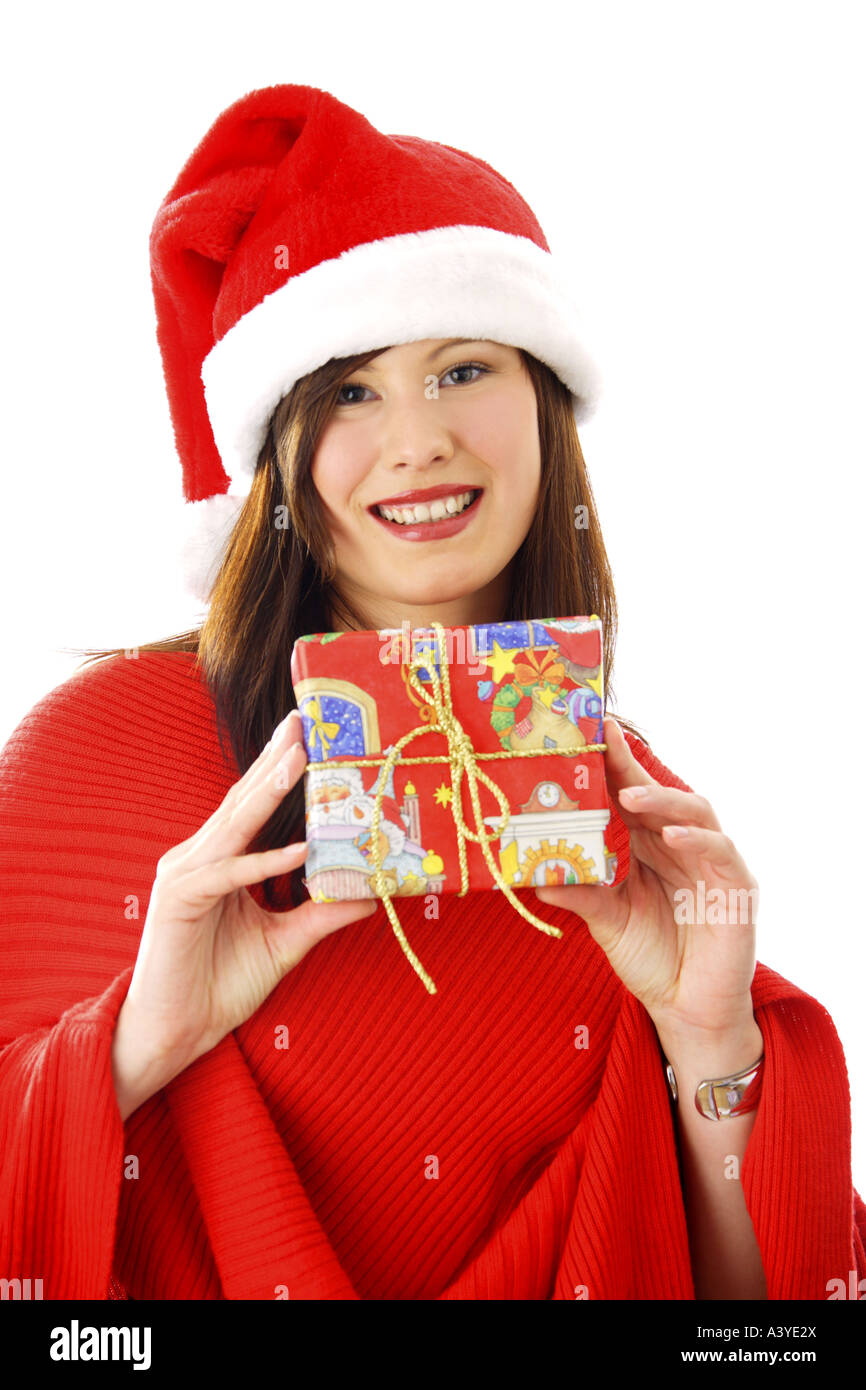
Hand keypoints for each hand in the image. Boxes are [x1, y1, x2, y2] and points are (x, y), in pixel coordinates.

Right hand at [121, 709, 376, 1074]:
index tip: (311, 736)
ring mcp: (184, 875)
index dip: (279, 769)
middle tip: (304, 722)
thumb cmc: (220, 984)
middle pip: (241, 801)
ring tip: (300, 759)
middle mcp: (198, 857)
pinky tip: (299, 848)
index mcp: (219, 860)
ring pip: (234, 826)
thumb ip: (323, 913)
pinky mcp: (179, 901)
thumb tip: (373, 893)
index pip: (253, 805)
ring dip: (267, 792)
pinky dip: (264, 861)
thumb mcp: (286, 941)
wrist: (176, 1032)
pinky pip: (228, 874)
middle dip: (274, 760)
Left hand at [534, 716, 758, 1038]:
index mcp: (650, 847)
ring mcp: (712, 865)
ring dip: (663, 800)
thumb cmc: (652, 959)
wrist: (687, 1010)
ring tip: (629, 795)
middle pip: (661, 795)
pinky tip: (669, 837)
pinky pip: (720, 853)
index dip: (614, 764)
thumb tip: (534, 875)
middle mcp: (682, 847)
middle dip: (632, 768)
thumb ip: (581, 896)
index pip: (632, 796)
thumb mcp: (607, 922)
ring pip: (695, 813)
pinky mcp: (737, 889)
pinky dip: (697, 840)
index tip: (589, 731)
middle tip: (603, 743)